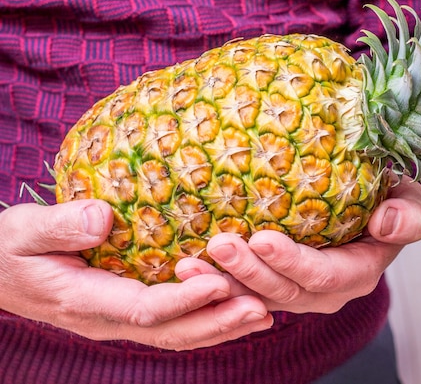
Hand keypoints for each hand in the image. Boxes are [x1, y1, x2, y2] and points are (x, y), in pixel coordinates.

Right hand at [0, 200, 272, 350]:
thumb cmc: (10, 247)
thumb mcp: (23, 232)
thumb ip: (59, 226)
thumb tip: (102, 218)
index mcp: (85, 301)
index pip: (142, 308)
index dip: (182, 299)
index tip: (218, 282)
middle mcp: (108, 319)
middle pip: (170, 330)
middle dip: (217, 322)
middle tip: (262, 309)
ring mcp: (120, 320)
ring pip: (177, 333)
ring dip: (222, 326)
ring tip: (265, 313)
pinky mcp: (129, 310)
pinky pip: (173, 322)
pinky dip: (207, 319)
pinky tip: (237, 307)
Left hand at [176, 178, 420, 313]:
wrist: (371, 206)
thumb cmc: (389, 199)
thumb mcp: (411, 201)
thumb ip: (410, 215)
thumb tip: (385, 223)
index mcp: (357, 273)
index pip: (323, 276)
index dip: (292, 263)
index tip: (262, 238)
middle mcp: (325, 291)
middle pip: (282, 291)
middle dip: (248, 272)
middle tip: (218, 245)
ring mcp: (296, 290)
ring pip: (255, 295)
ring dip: (221, 283)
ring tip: (188, 265)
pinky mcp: (273, 281)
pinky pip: (242, 288)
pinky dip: (215, 281)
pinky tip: (186, 265)